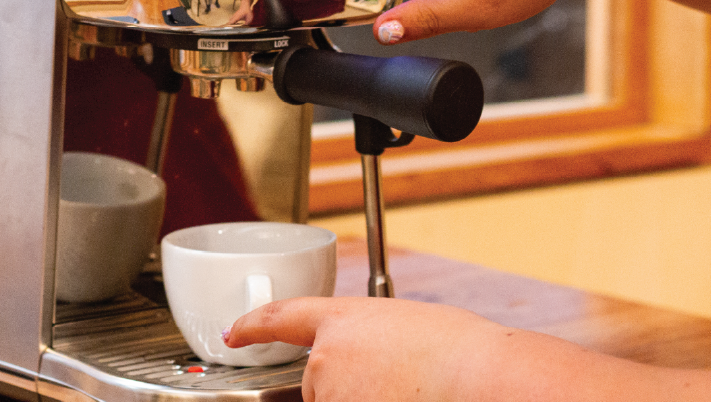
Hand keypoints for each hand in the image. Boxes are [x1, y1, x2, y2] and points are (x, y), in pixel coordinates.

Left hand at [225, 297, 508, 401]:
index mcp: (342, 319)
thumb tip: (366, 362)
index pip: (281, 317)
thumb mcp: (402, 326)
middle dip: (350, 388)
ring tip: (409, 392)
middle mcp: (325, 358)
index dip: (252, 325)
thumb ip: (367, 340)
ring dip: (365, 399)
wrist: (476, 376)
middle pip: (318, 384)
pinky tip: (405, 398)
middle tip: (398, 383)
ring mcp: (330, 393)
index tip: (234, 332)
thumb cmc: (457, 352)